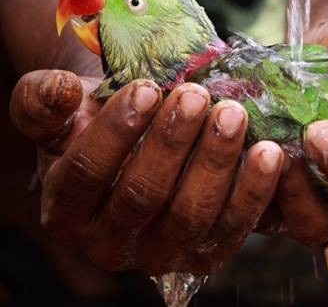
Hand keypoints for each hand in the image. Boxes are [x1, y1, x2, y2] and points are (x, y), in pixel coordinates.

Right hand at [10, 69, 283, 274]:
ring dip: (216, 162)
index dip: (117, 131)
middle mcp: (110, 244)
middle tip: (198, 96)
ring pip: (191, 215)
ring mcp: (160, 253)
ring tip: (233, 114)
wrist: (140, 144)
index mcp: (67, 212)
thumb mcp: (64, 111)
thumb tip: (59, 91)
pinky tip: (268, 153)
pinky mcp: (203, 254)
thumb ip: (45, 101)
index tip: (148, 88)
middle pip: (143, 196)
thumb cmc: (99, 124)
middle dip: (173, 142)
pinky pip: (232, 229)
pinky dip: (254, 191)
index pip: (88, 174)